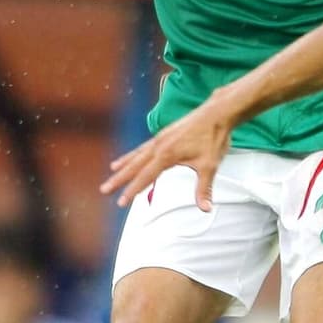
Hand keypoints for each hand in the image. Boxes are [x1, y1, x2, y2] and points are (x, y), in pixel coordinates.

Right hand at [101, 97, 235, 209]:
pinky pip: (145, 146)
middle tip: (104, 189)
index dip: (132, 191)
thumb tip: (205, 208)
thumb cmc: (214, 137)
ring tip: (112, 172)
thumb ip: (204, 189)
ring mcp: (160, 138)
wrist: (217, 113)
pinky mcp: (165, 134)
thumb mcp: (210, 166)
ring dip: (124, 165)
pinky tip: (132, 157)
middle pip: (134, 166)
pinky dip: (135, 153)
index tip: (121, 202)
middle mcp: (159, 145)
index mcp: (167, 155)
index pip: (145, 177)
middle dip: (119, 179)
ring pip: (137, 155)